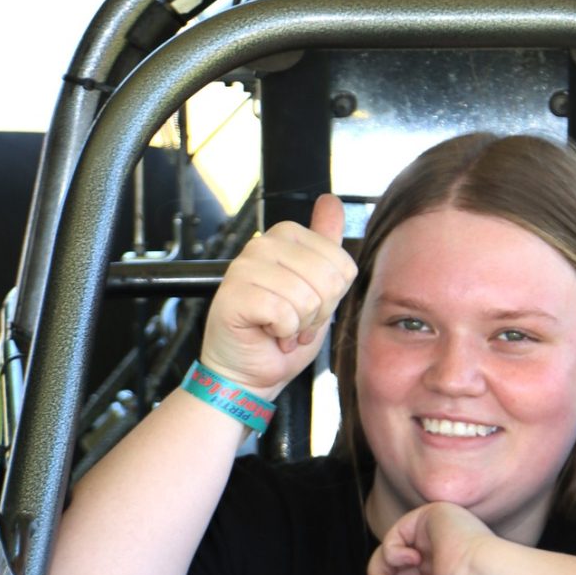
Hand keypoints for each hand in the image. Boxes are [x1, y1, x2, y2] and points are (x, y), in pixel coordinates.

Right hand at [200, 194, 356, 394]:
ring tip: (280, 328)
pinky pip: (283, 312)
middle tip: (294, 321)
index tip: (309, 308)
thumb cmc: (280, 336)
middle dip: (317, 313)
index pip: (342, 264)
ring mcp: (244, 266)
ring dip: (298, 326)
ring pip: (305, 297)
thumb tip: (331, 202)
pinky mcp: (233, 292)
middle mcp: (263, 244)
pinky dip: (281, 332)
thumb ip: (326, 246)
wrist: (248, 373)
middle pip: (327, 279)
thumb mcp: (317, 290)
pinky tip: (267, 332)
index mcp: (286, 237)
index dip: (333, 298)